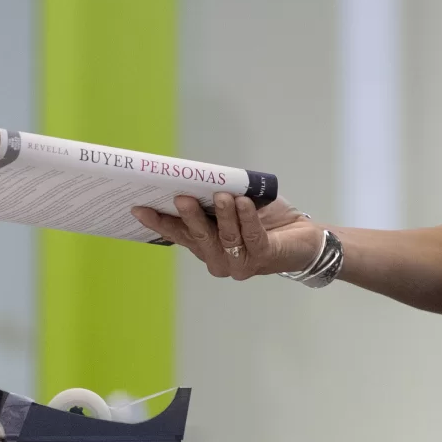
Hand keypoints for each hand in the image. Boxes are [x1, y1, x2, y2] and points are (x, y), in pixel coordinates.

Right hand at [130, 193, 322, 280]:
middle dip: (190, 216)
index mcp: (206, 247)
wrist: (301, 237)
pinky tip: (243, 203)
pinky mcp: (264, 257)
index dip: (159, 223)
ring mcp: (240, 264)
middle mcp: (219, 260)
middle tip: (181, 197)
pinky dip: (247, 219)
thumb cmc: (264, 220)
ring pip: (225, 238)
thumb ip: (216, 199)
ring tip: (221, 195)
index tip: (139, 208)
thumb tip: (197, 177)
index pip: (179, 235)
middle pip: (199, 238)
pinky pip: (251, 237)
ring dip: (223, 215)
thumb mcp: (235, 206)